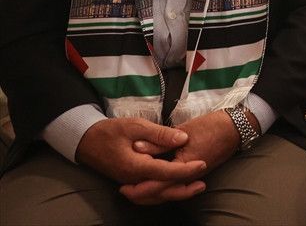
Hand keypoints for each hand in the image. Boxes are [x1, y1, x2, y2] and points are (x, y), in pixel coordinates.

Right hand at [76, 117, 206, 202]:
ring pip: (155, 194)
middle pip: (162, 190)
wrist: (86, 141)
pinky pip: (149, 191)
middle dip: (184, 189)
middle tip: (203, 183)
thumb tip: (183, 139)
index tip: (203, 163)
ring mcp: (131, 182)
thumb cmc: (110, 131)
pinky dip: (164, 191)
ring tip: (195, 186)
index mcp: (135, 166)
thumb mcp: (135, 126)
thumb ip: (160, 134)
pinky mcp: (131, 181)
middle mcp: (133, 179)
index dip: (186, 170)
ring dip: (176, 192)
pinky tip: (177, 184)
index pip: (165, 172)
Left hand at [123, 109, 249, 205]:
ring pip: (169, 192)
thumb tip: (137, 147)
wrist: (236, 127)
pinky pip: (176, 185)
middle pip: (162, 194)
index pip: (158, 185)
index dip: (139, 188)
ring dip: (152, 192)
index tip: (123, 187)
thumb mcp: (184, 131)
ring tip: (135, 188)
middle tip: (125, 191)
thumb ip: (161, 141)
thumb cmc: (212, 126)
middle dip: (142, 195)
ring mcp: (194, 176)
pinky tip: (154, 180)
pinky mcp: (196, 172)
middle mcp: (190, 176)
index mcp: (185, 166)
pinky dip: (163, 186)